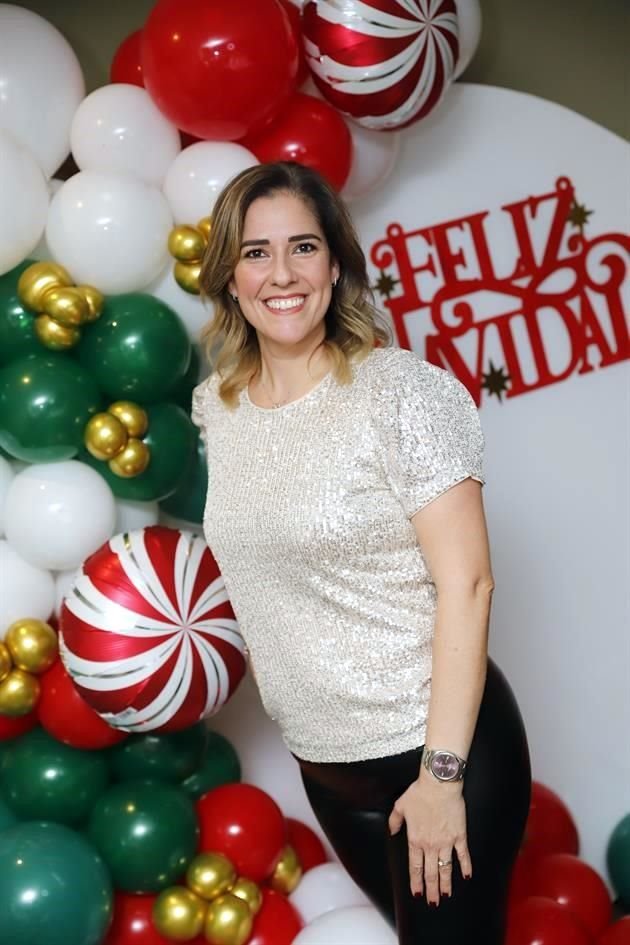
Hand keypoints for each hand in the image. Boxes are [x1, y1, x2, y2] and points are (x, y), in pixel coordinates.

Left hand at [388, 773, 471, 905]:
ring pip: (446, 868)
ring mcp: (446, 842)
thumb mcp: (400, 805)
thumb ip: (394, 821)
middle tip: (433, 903)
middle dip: (431, 890)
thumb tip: (392, 832)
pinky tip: (467, 877)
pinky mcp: (460, 836)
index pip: (415, 867)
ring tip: (446, 895)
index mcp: (415, 839)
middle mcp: (430, 845)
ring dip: (446, 884)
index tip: (418, 893)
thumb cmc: (419, 792)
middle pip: (431, 873)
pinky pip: (463, 855)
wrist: (439, 783)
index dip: (416, 882)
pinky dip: (465, 867)